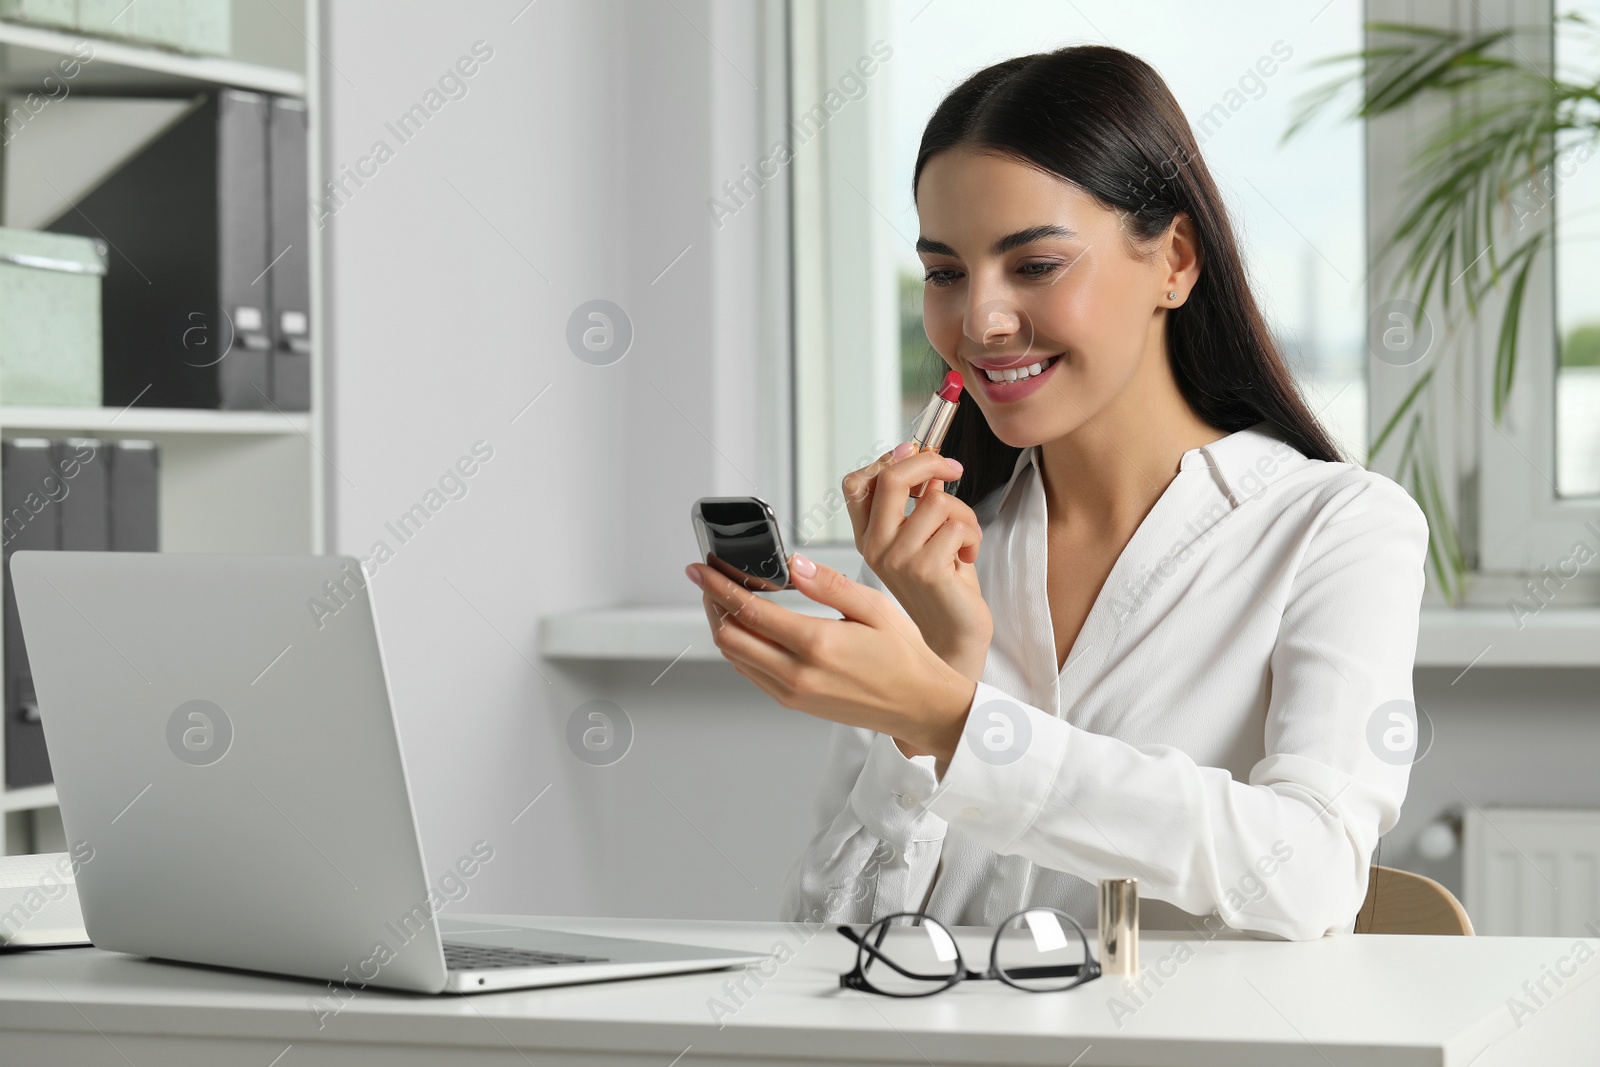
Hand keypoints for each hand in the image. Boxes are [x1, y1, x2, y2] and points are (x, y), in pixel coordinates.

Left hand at [686, 554, 975, 762]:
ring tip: (724, 600)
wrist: (918, 705)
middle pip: (729, 636)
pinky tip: (747, 629)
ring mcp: (793, 692)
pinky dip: (740, 648)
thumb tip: (793, 564)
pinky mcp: (794, 702)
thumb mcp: (874, 607)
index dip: (717, 586)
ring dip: (723, 626)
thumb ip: (828, 584)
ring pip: (735, 657)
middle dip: (712, 604)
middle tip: (709, 581)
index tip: (701, 569)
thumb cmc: (904, 656)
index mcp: (817, 644)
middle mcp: (798, 673)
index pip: (748, 611)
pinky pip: (751, 673)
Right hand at [842, 443, 992, 680]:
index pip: (858, 483)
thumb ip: (919, 501)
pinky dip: (973, 536)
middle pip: (891, 478)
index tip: (918, 453)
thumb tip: (927, 461)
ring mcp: (898, 558)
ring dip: (963, 514)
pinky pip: (957, 525)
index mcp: (868, 536)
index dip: (889, 460)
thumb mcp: (924, 536)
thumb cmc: (944, 585)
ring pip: (936, 501)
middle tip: (952, 469)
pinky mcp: (925, 569)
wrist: (954, 634)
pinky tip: (967, 558)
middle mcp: (875, 547)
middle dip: (929, 462)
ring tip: (965, 538)